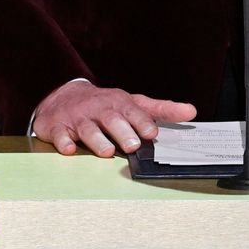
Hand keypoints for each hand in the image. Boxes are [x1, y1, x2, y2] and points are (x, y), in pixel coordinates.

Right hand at [36, 82, 196, 157]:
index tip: (153, 134)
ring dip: (97, 140)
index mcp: (119, 103)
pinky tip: (69, 149)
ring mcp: (77, 118)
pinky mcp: (57, 127)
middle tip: (133, 145)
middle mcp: (99, 109)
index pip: (133, 112)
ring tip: (107, 151)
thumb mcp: (132, 103)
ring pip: (87, 128)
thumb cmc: (104, 106)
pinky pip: (59, 135)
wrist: (63, 97)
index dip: (143, 122)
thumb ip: (161, 109)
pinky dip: (63, 142)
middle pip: (111, 119)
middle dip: (122, 131)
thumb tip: (191, 111)